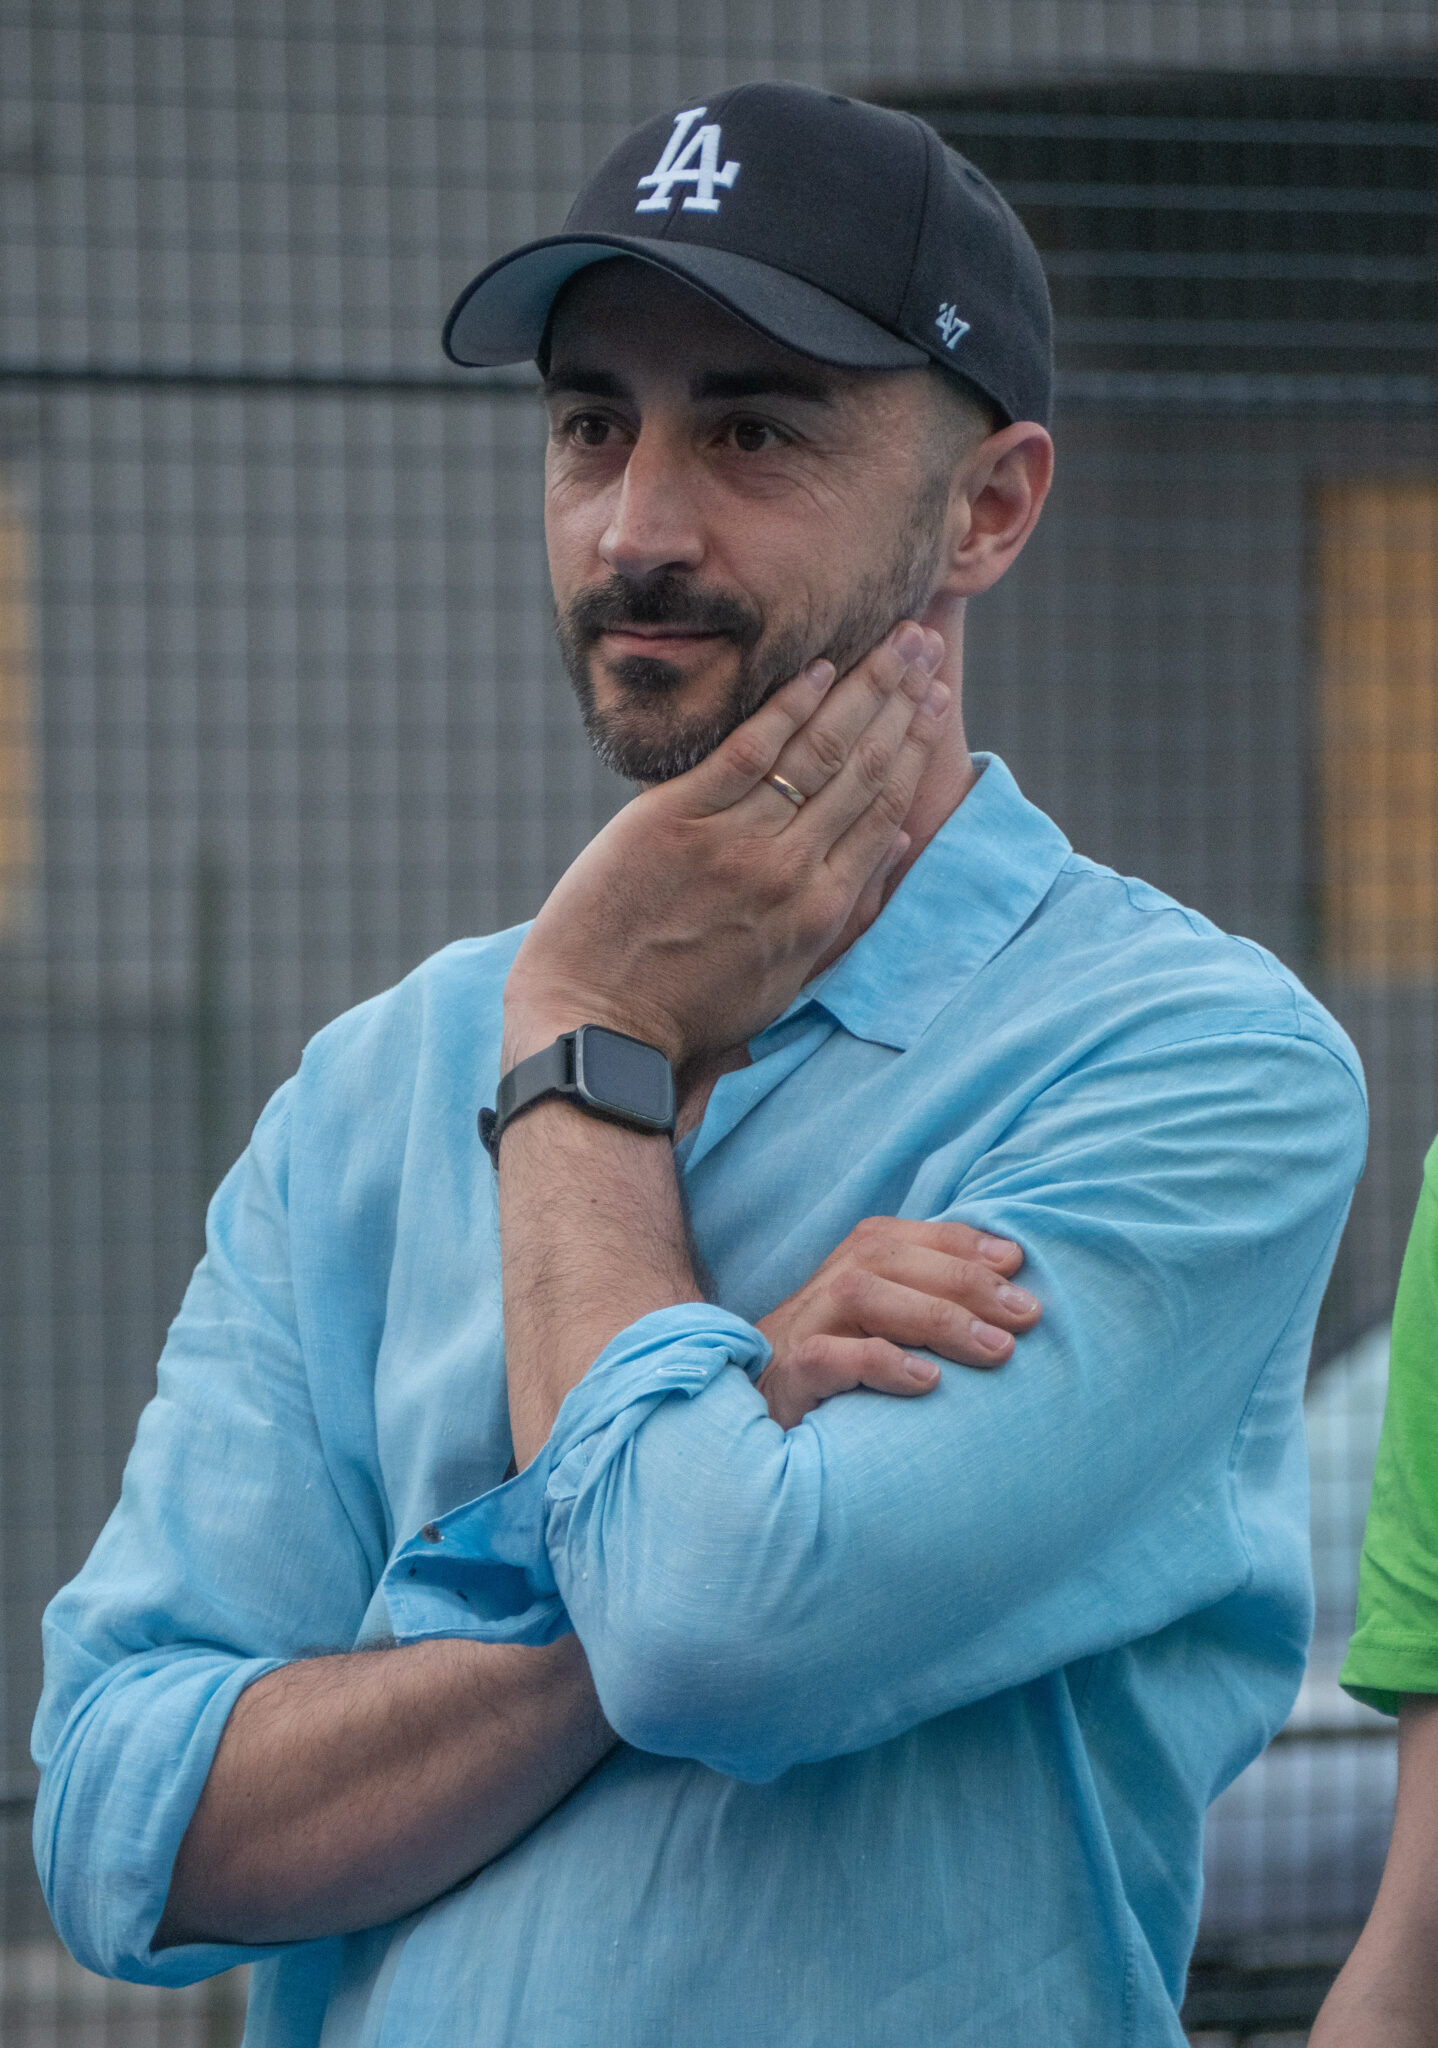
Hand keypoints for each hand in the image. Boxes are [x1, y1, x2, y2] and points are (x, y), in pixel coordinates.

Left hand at [504, 621, 946, 1067]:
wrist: (597, 1025)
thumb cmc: (690, 1009)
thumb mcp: (788, 976)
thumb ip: (846, 912)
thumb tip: (899, 846)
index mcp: (820, 910)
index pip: (883, 810)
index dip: (916, 747)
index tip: (936, 700)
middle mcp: (788, 871)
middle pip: (861, 769)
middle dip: (900, 700)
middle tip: (926, 645)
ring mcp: (732, 843)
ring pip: (815, 751)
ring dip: (860, 688)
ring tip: (892, 640)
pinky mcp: (673, 822)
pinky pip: (745, 751)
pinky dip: (785, 706)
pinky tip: (816, 669)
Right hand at [756, 1218, 1040, 1428]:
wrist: (759, 1420)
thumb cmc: (842, 1378)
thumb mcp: (886, 1332)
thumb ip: (929, 1304)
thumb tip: (1010, 1295)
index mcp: (850, 1267)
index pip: (908, 1237)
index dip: (964, 1243)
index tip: (1017, 1263)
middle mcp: (824, 1289)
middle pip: (888, 1257)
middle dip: (965, 1281)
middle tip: (1025, 1314)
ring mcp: (800, 1330)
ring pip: (859, 1295)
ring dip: (934, 1316)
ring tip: (995, 1349)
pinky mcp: (785, 1378)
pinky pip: (825, 1357)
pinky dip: (880, 1363)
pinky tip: (928, 1381)